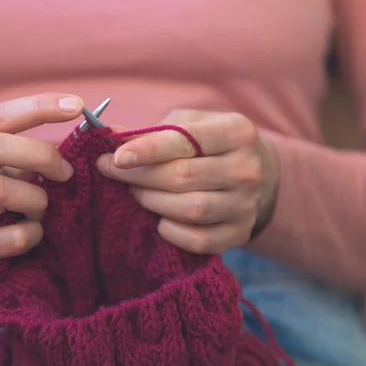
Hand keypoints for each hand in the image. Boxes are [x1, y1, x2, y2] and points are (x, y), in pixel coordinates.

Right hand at [0, 93, 83, 302]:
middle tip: (65, 172)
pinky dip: (33, 234)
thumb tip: (71, 145)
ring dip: (36, 200)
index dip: (39, 107)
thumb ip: (18, 155)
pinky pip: (13, 237)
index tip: (76, 105)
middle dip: (39, 155)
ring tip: (40, 210)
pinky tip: (31, 233)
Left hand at [97, 110, 278, 253]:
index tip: (116, 157)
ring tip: (137, 193)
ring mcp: (246, 204)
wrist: (256, 173)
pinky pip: (199, 240)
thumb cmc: (210, 145)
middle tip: (115, 173)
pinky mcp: (240, 233)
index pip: (186, 139)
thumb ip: (151, 132)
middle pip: (183, 176)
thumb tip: (109, 137)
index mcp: (237, 132)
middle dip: (140, 176)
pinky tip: (159, 220)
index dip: (147, 149)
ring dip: (153, 202)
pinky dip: (171, 232)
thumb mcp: (188, 125)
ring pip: (190, 209)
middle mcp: (247, 169)